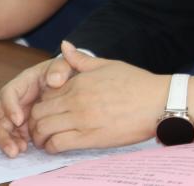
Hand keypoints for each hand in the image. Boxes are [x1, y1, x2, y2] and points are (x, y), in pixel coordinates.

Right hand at [0, 45, 76, 156]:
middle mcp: (12, 100)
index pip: (7, 93)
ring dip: (2, 140)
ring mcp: (13, 114)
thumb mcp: (63, 66)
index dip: (9, 106)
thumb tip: (54, 80)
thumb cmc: (62, 74)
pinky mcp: (18, 127)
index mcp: (22, 83)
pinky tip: (23, 149)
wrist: (67, 85)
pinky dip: (13, 143)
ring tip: (15, 151)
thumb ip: (60, 68)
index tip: (19, 120)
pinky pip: (10, 136)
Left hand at [27, 42, 166, 152]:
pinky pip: (57, 144)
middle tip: (41, 128)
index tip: (47, 112)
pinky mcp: (90, 137)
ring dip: (40, 136)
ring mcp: (82, 119)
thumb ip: (81, 59)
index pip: (43, 95)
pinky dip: (52, 147)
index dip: (40, 105)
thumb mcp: (108, 65)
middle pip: (38, 114)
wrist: (158, 102)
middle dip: (34, 123)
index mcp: (79, 83)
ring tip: (47, 139)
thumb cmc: (137, 83)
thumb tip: (64, 45)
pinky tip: (57, 145)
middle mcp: (76, 100)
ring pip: (43, 130)